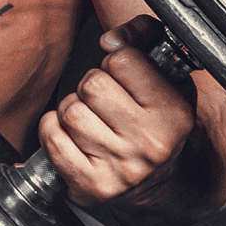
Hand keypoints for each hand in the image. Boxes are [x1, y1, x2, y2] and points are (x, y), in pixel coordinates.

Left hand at [35, 15, 195, 207]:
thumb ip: (145, 38)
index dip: (116, 62)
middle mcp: (149, 143)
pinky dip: (54, 130)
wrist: (156, 188)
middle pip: (91, 84)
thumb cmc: (156, 123)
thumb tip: (112, 38)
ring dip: (72, 109)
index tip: (123, 77)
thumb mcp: (167, 77)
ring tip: (91, 119)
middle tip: (104, 101)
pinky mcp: (91, 185)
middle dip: (91, 86)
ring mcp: (119, 168)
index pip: (123, 60)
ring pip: (69, 111)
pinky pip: (53, 138)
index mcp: (173, 114)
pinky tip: (73, 136)